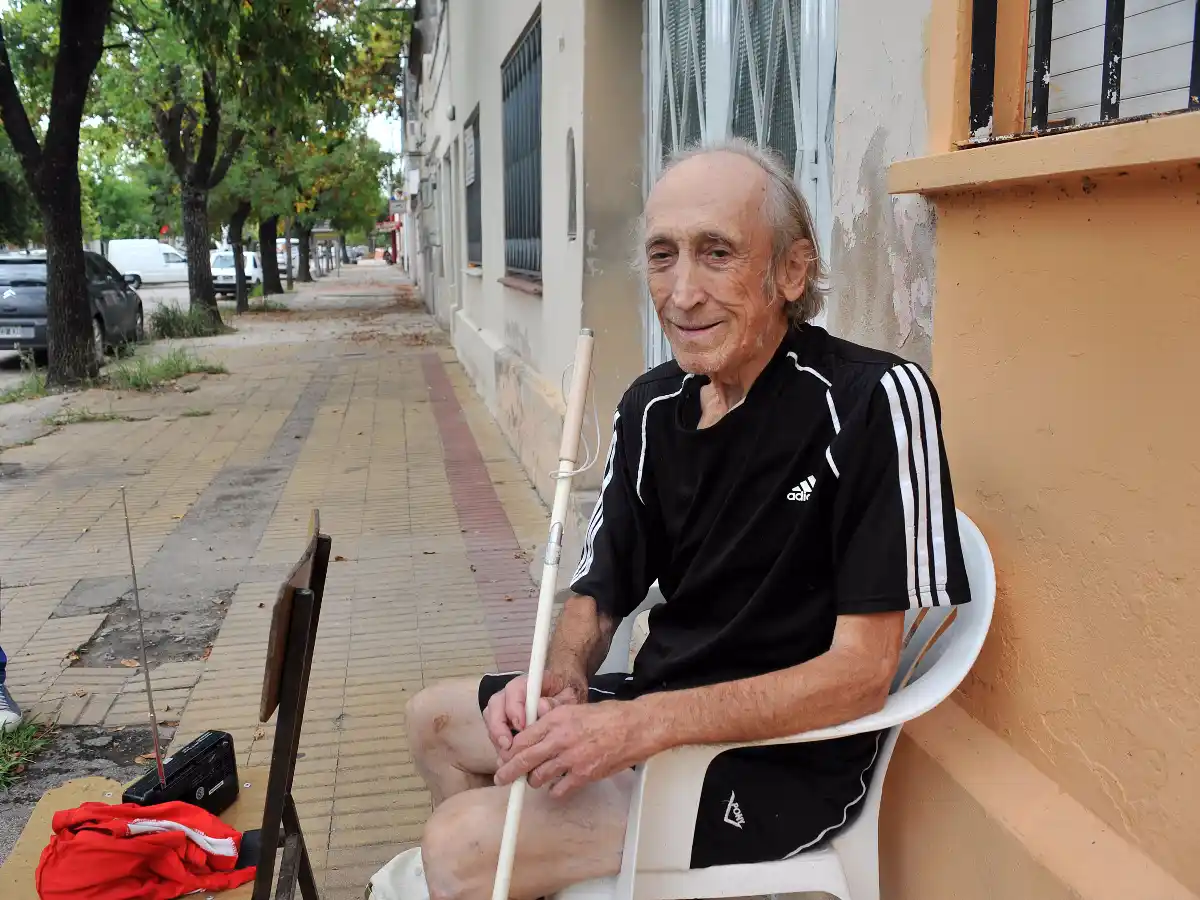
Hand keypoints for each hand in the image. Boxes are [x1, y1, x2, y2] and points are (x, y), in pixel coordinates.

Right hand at [483, 671, 585, 753]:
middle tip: (508, 744)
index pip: (514, 689)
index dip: (514, 707)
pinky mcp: (504, 722)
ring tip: (507, 754)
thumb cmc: (568, 697)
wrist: (568, 702)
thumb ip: (556, 702)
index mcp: (530, 683)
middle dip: (498, 726)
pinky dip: (499, 745)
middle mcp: (513, 693)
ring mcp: (505, 707)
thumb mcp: (568, 698)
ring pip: (491, 719)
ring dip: (497, 737)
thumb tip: (541, 708)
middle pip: (496, 704)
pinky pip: (494, 732)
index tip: (521, 725)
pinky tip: (509, 757)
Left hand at [493, 701, 655, 798]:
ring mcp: (572, 758)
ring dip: (534, 780)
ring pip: (539, 777)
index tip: (506, 756)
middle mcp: (560, 738)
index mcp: (556, 719)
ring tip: (536, 779)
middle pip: (524, 760)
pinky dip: (555, 790)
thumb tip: (533, 732)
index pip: (523, 738)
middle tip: (502, 778)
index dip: (510, 751)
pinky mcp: (584, 775)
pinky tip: (558, 785)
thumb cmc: (608, 716)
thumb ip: (552, 721)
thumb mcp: (575, 709)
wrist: (635, 727)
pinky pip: (559, 789)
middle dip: (509, 771)